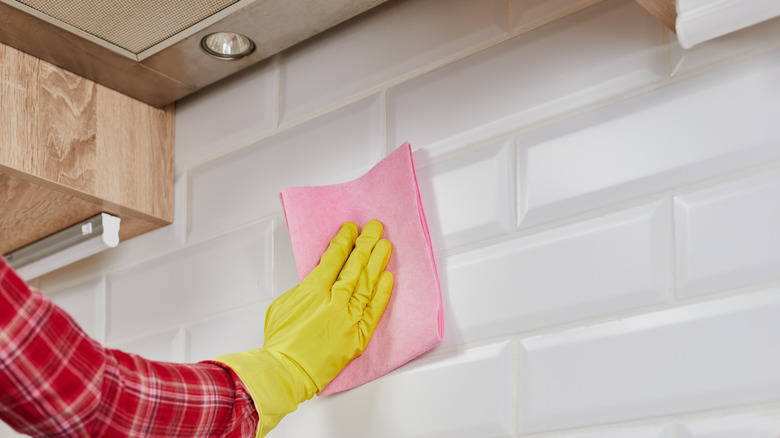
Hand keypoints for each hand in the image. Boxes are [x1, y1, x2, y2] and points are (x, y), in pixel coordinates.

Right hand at [264, 219, 393, 391]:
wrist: (286, 372)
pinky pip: (374, 310)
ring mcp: (348, 318)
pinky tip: (388, 277)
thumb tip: (318, 281)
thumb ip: (304, 289)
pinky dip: (382, 293)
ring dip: (378, 262)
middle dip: (366, 243)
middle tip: (375, 228)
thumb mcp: (283, 304)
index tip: (351, 229)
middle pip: (355, 265)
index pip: (334, 257)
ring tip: (385, 245)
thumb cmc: (280, 342)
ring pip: (368, 283)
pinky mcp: (357, 336)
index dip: (344, 241)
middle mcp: (334, 301)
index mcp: (313, 290)